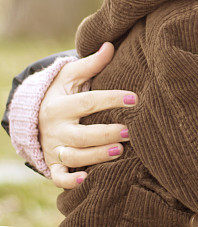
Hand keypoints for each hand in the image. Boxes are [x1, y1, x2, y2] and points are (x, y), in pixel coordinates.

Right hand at [39, 42, 137, 188]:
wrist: (33, 114)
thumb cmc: (62, 91)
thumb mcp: (71, 75)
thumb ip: (92, 63)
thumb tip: (110, 45)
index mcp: (61, 105)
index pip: (89, 102)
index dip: (112, 99)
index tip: (135, 99)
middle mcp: (56, 128)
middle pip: (82, 135)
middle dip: (106, 134)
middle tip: (130, 131)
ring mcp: (54, 147)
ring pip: (74, 156)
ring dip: (96, 156)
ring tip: (120, 151)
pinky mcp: (53, 163)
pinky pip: (58, 176)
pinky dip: (69, 181)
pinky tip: (86, 179)